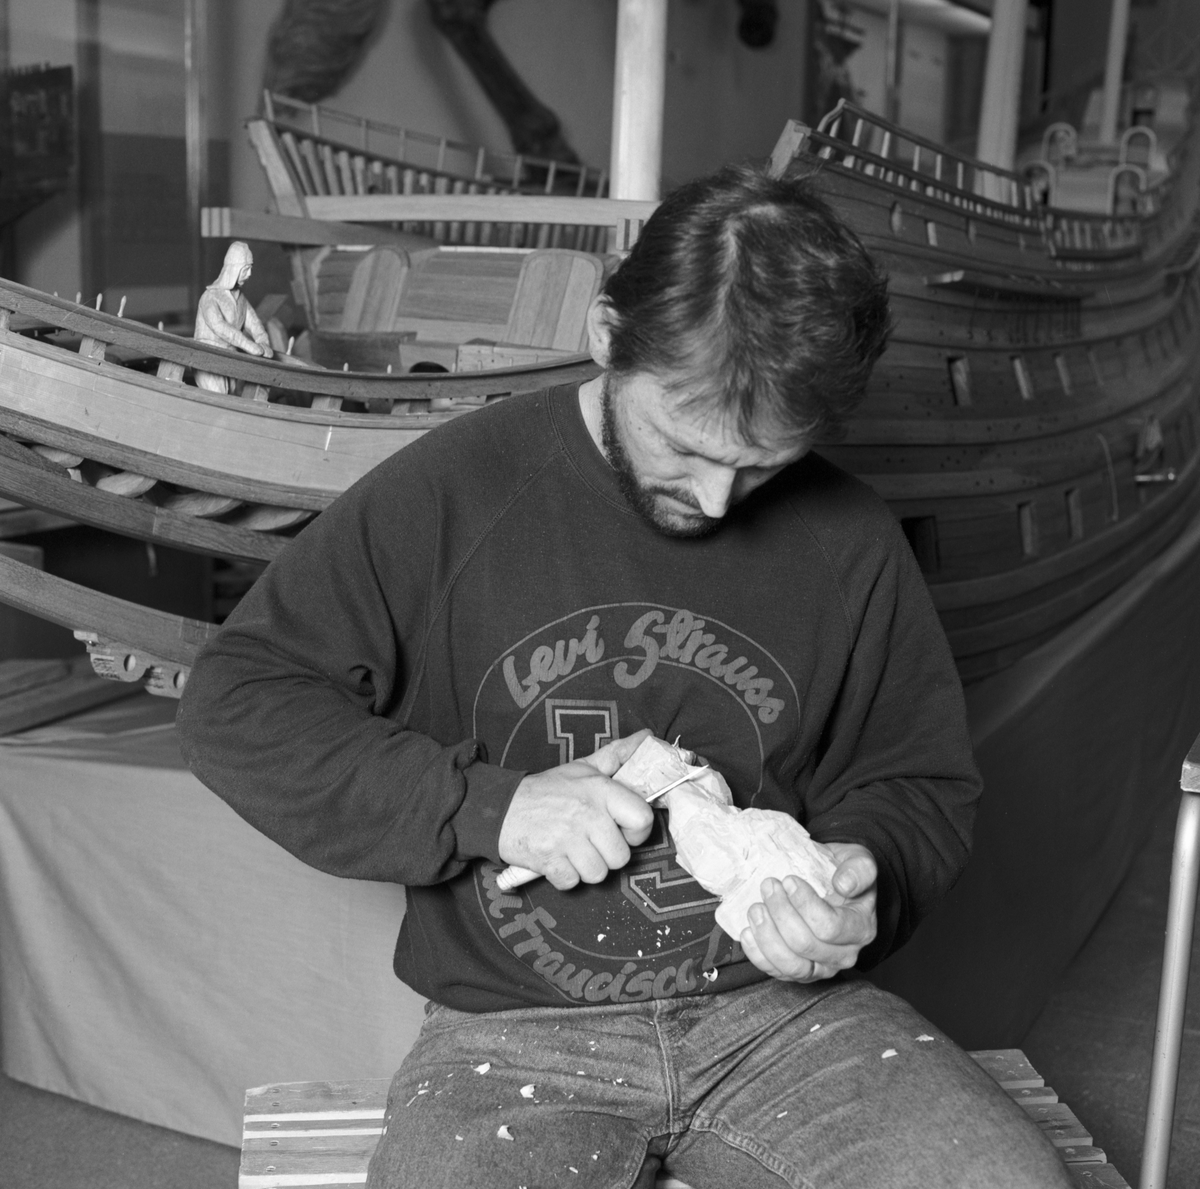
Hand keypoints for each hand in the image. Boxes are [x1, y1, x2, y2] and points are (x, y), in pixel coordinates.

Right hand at [498, 729, 653, 889]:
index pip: (643, 820)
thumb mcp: (582, 767)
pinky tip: (558, 859)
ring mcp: (568, 838)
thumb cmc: (547, 790)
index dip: (637, 831)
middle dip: (607, 854)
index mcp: (600, 789)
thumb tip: (647, 737)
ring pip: (599, 874)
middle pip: (621, 857)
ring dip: (586, 868)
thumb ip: (617, 754)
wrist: (499, 807)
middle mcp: (587, 813)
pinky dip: (564, 877)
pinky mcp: (549, 860)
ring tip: (573, 850)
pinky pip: (572, 883)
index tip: (622, 829)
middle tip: (590, 840)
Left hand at [739, 843, 876, 982]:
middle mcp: (844, 955)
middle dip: (780, 913)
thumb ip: (859, 869)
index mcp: (860, 929)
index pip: (829, 927)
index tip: (788, 880)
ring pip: (790, 964)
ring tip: (756, 908)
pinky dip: (758, 954)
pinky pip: (776, 972)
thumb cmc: (842, 873)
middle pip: (804, 944)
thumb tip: (844, 885)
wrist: (833, 887)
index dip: (804, 904)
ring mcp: (821, 968)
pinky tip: (748, 931)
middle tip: (769, 886)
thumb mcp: (859, 861)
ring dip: (766, 935)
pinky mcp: (799, 972)